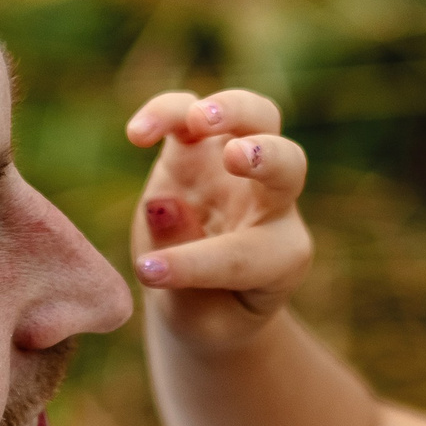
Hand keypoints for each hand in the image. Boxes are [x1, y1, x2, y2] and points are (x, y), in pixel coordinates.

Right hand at [126, 88, 311, 351]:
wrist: (199, 297)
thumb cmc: (205, 314)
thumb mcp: (194, 315)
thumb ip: (182, 273)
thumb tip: (163, 203)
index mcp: (280, 256)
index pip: (244, 253)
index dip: (195, 261)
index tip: (146, 273)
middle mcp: (269, 205)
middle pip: (288, 164)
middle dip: (267, 156)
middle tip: (235, 158)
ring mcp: (237, 169)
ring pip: (258, 117)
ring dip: (232, 110)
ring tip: (196, 118)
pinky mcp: (198, 149)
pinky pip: (189, 114)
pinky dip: (167, 112)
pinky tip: (137, 134)